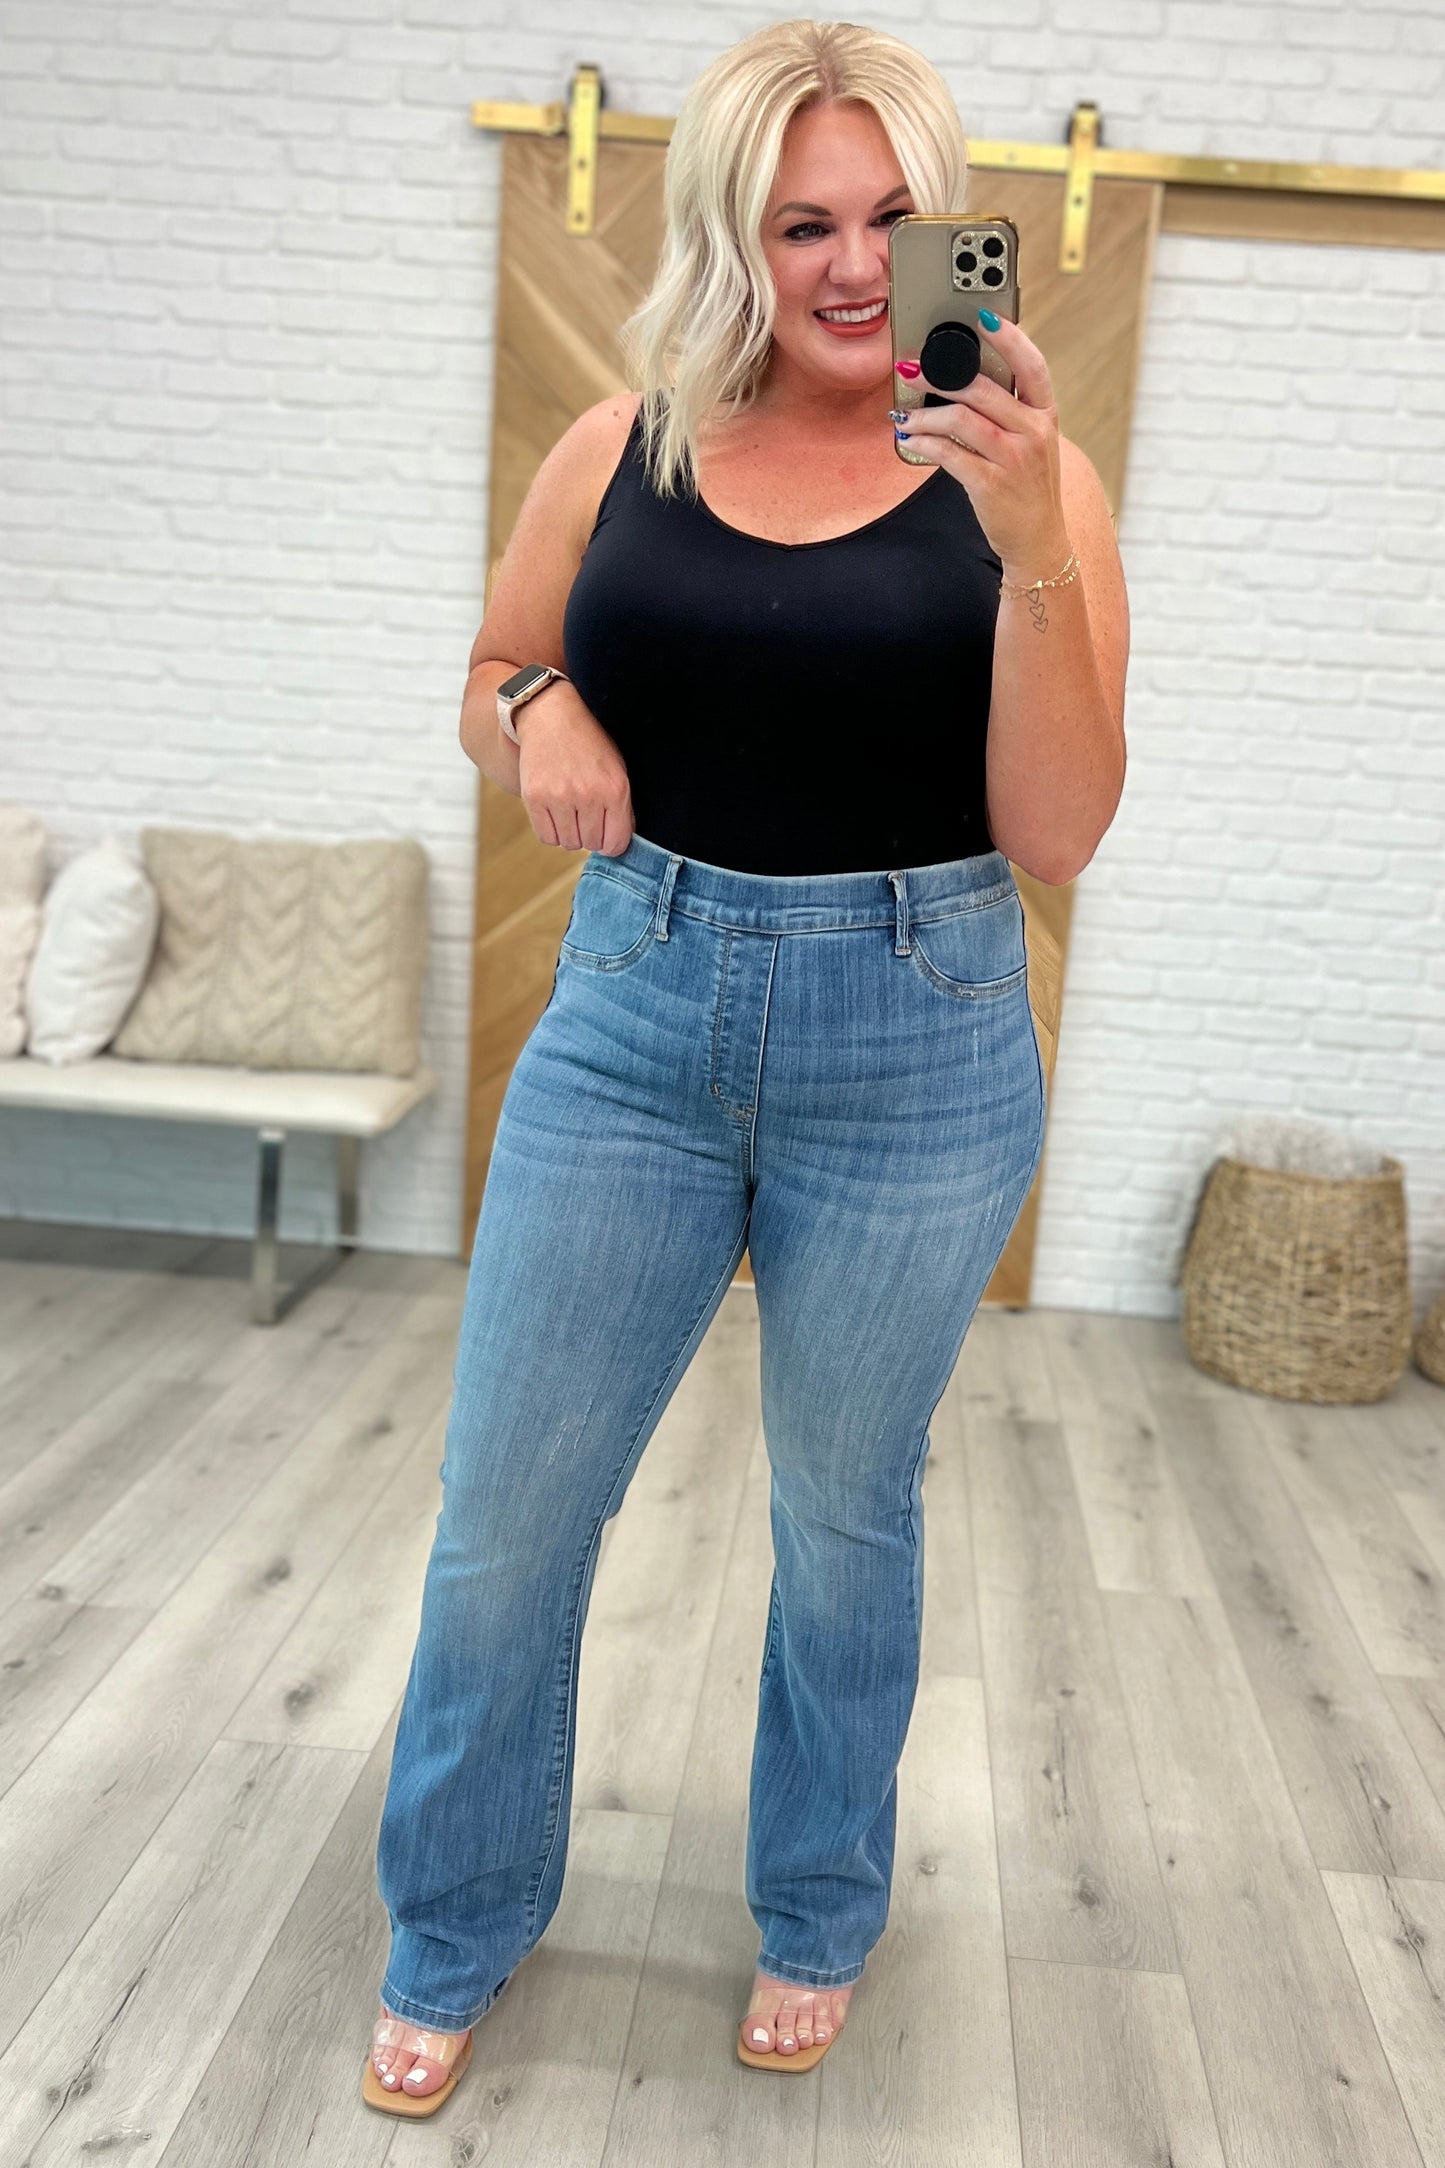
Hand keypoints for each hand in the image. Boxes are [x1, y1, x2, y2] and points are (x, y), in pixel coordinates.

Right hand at [513, 679, 633, 853]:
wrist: (551, 717)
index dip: (612, 844)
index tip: (606, 834)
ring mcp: (559, 797)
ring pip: (569, 844)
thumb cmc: (588, 745)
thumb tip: (618, 843)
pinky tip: (556, 813)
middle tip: (585, 816)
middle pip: (592, 844)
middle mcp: (588, 795)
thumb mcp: (617, 769)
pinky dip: (552, 832)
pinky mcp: (534, 798)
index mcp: (614, 789)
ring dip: (571, 834)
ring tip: (570, 811)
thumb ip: (622, 807)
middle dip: (590, 835)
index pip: (616, 843)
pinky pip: (547, 837)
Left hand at [893, 313, 1069, 579]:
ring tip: (906, 417)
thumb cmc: (1029, 488)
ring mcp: (1014, 459)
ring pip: (961, 420)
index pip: (1032, 366)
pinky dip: (925, 444)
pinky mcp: (990, 485)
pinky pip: (949, 454)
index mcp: (1046, 416)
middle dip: (940, 376)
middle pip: (983, 390)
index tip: (982, 316)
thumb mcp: (1034, 444)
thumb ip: (1011, 413)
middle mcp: (1033, 433)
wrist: (1039, 541)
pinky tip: (912, 441)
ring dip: (925, 416)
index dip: (1010, 338)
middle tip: (911, 371)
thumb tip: (964, 383)